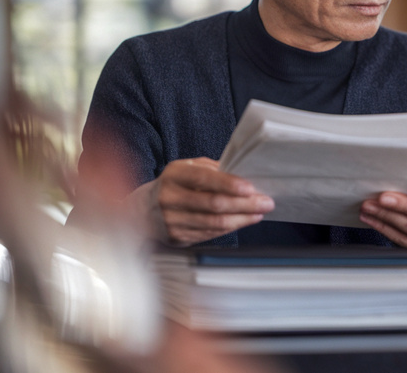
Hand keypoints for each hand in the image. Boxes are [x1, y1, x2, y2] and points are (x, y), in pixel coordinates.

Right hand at [127, 158, 273, 245]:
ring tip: (259, 213)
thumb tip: (243, 173)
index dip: (229, 184)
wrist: (141, 210)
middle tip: (266, 202)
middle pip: (214, 204)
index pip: (204, 179)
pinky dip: (230, 228)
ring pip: (214, 222)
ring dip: (242, 219)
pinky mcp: (176, 237)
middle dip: (245, 204)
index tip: (251, 188)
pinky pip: (209, 234)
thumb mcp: (187, 169)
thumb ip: (212, 169)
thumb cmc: (174, 185)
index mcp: (174, 175)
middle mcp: (170, 198)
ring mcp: (171, 220)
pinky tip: (243, 221)